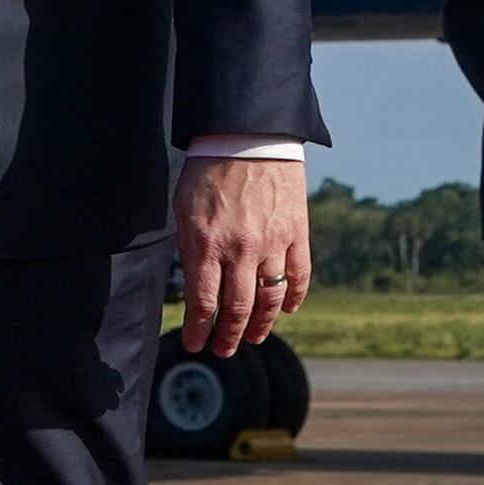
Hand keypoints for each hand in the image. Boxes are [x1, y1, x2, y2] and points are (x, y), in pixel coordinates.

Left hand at [174, 156, 312, 356]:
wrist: (249, 134)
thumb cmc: (208, 169)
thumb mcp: (184, 208)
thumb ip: (190, 247)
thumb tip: (195, 283)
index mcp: (206, 243)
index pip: (203, 303)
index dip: (199, 331)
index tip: (196, 345)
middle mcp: (240, 249)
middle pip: (236, 309)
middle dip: (228, 336)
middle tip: (224, 350)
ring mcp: (272, 242)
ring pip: (270, 299)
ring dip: (261, 324)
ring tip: (253, 336)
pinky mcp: (297, 232)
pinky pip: (299, 275)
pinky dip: (294, 297)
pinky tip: (288, 309)